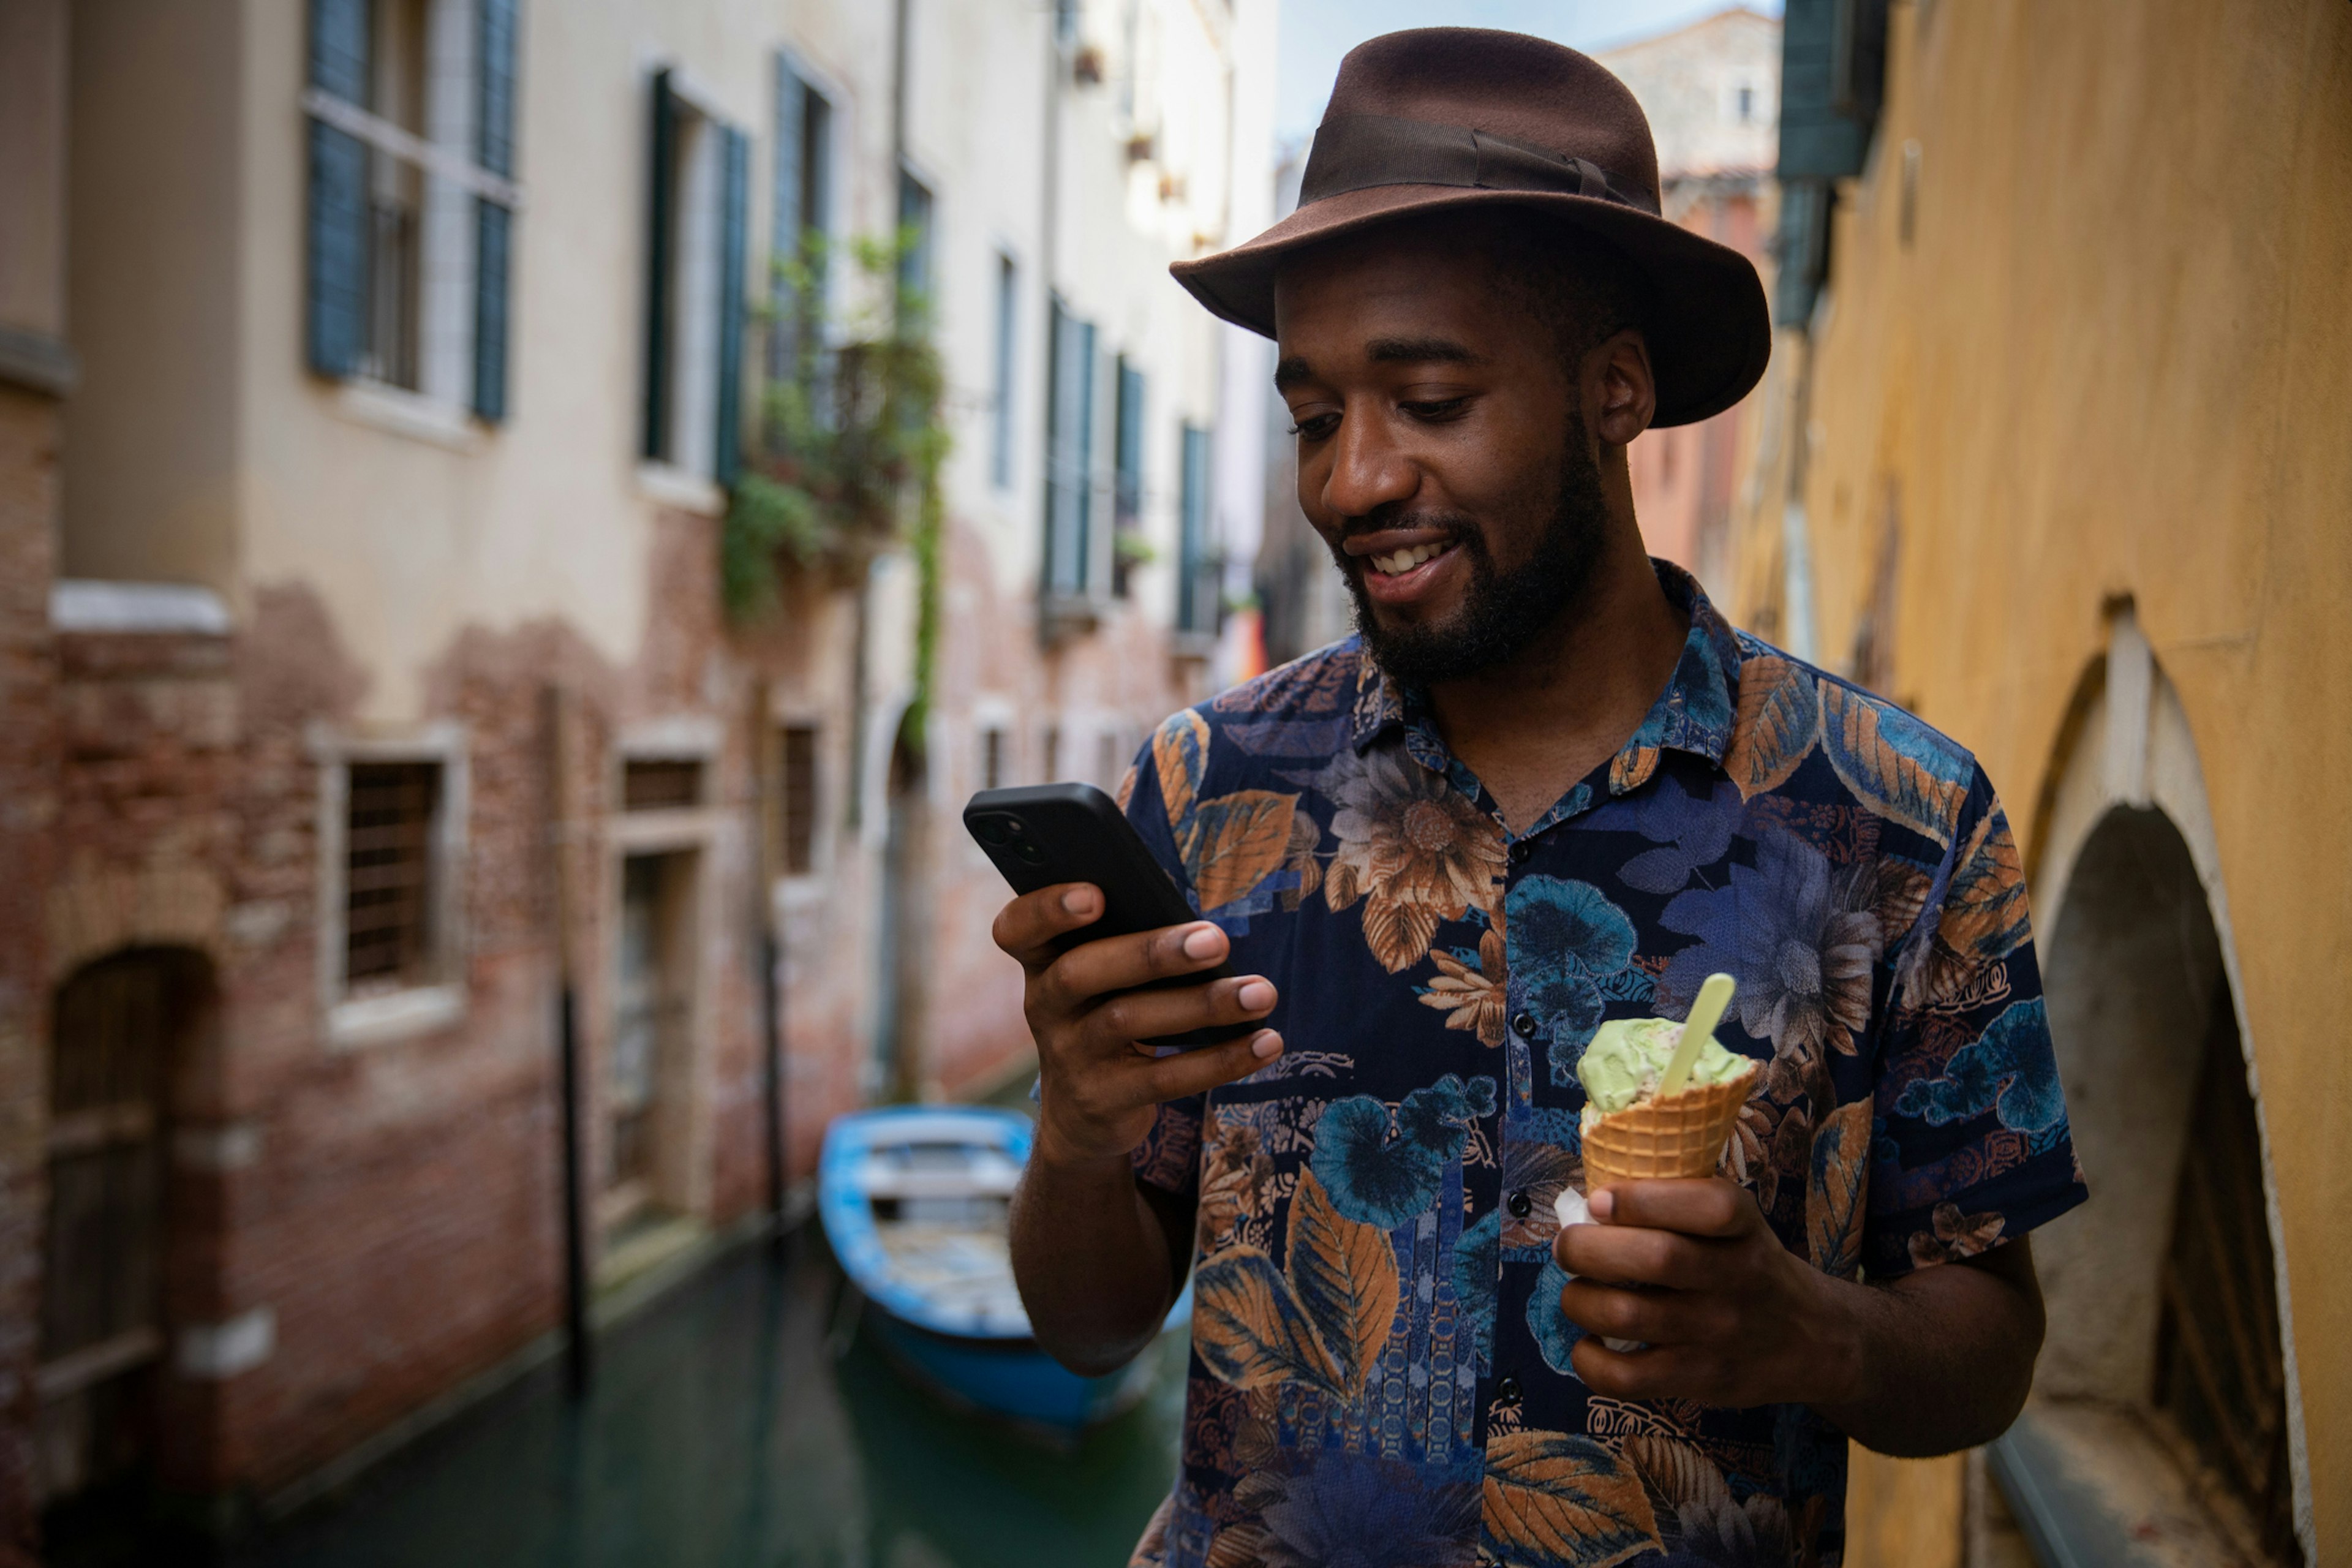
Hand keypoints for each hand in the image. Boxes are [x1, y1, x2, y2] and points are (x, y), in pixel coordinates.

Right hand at [992, 882, 1282, 1168]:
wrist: (1083, 1114)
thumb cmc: (1105, 1015)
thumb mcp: (1101, 979)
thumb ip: (1126, 942)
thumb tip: (1199, 926)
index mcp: (1041, 961)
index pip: (1017, 929)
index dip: (1048, 910)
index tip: (1095, 894)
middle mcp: (1044, 1005)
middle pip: (1081, 972)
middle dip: (1151, 952)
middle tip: (1216, 940)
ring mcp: (1070, 1056)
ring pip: (1128, 1022)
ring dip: (1202, 1004)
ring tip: (1260, 993)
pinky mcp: (1104, 1100)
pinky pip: (1164, 1079)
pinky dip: (1220, 1059)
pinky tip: (1265, 1042)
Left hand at [1552, 1178, 1864, 1408]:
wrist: (1812, 1340)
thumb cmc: (1749, 1265)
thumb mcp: (1737, 1220)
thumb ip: (1680, 1200)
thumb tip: (1591, 1196)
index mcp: (1744, 1227)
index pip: (1707, 1207)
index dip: (1641, 1200)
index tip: (1598, 1201)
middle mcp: (1736, 1278)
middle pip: (1655, 1258)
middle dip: (1588, 1247)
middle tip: (1569, 1246)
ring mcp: (1718, 1334)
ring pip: (1628, 1316)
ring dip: (1579, 1300)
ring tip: (1577, 1293)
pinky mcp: (1700, 1380)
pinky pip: (1628, 1377)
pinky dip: (1590, 1360)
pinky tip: (1589, 1344)